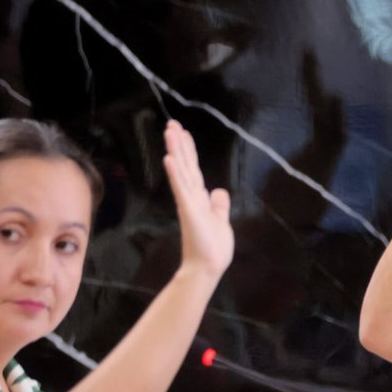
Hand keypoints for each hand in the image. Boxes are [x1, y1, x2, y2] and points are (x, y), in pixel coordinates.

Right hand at [164, 120, 233, 279]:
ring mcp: (188, 203)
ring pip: (182, 171)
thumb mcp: (221, 221)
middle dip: (180, 144)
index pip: (194, 170)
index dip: (189, 151)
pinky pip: (181, 189)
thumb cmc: (213, 248)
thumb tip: (218, 190)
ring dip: (176, 151)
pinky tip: (169, 159)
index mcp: (199, 199)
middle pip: (186, 165)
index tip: (184, 133)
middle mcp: (191, 197)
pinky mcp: (189, 211)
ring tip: (170, 131)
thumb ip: (218, 205)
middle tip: (172, 124)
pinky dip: (176, 174)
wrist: (208, 268)